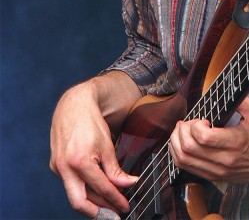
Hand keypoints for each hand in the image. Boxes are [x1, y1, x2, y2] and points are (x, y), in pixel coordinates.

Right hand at [50, 82, 136, 217]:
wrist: (74, 104)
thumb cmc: (90, 120)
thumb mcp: (107, 145)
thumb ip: (115, 169)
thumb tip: (128, 184)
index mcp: (80, 161)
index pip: (101, 188)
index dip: (115, 200)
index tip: (125, 207)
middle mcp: (64, 167)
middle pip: (80, 202)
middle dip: (99, 212)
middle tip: (114, 214)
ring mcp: (57, 167)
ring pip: (74, 194)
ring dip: (92, 201)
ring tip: (108, 203)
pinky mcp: (54, 165)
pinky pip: (69, 184)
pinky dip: (83, 188)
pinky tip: (95, 188)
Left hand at [168, 97, 248, 183]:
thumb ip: (241, 99)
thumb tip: (226, 89)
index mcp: (235, 143)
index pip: (203, 137)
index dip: (195, 125)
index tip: (202, 119)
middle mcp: (224, 160)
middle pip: (189, 148)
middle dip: (182, 131)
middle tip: (187, 123)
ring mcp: (217, 171)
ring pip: (183, 160)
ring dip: (176, 142)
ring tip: (181, 131)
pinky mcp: (213, 177)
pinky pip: (186, 168)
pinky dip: (178, 154)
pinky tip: (181, 143)